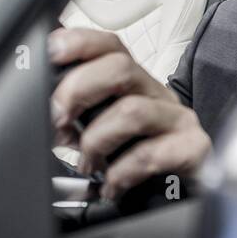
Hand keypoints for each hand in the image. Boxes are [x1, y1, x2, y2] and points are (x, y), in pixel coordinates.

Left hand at [48, 27, 210, 199]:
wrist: (179, 194)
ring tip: (89, 164)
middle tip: (59, 120)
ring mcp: (177, 119)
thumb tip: (44, 111)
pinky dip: (122, 172)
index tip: (52, 55)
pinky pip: (151, 154)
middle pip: (121, 67)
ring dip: (97, 141)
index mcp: (133, 84)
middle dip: (79, 90)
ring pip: (132, 111)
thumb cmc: (136, 160)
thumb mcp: (102, 130)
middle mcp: (156, 94)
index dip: (79, 43)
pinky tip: (113, 184)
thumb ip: (76, 116)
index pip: (110, 46)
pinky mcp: (192, 149)